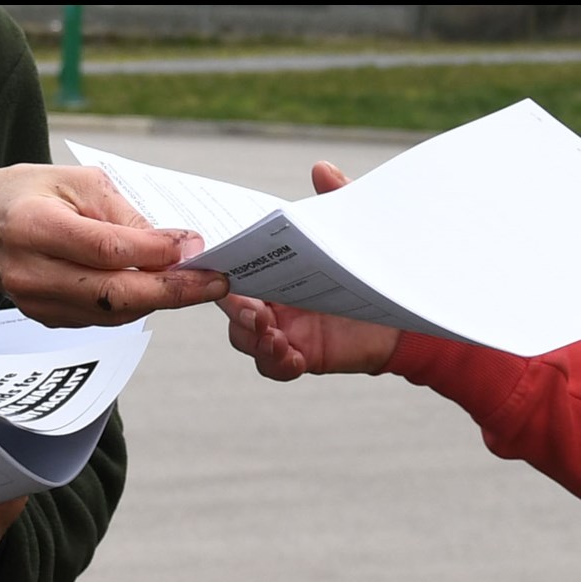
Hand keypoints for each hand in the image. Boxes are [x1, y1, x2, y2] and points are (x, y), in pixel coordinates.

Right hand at [0, 164, 228, 326]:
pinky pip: (99, 318)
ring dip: (158, 300)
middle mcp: (32, 272)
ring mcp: (36, 302)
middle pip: (113, 295)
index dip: (155, 252)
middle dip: (173, 291)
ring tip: (196, 284)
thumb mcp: (75, 180)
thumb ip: (123, 214)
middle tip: (216, 283)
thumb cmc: (27, 193)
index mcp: (35, 226)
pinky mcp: (45, 318)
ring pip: (111, 313)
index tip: (197, 247)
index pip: (105, 249)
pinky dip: (133, 304)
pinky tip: (157, 288)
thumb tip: (173, 245)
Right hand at [215, 161, 399, 380]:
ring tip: (271, 334)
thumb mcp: (355, 231)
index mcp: (273, 267)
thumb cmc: (372, 267)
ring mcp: (282, 329)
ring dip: (252, 337)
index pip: (235, 266)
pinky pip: (274, 366)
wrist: (407, 312)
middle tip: (253, 308)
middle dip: (235, 308)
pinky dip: (276, 362)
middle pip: (232, 306)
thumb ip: (337, 201)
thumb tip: (322, 169)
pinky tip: (289, 355)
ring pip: (245, 338)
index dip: (221, 267)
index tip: (222, 263)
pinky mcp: (301, 355)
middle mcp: (270, 299)